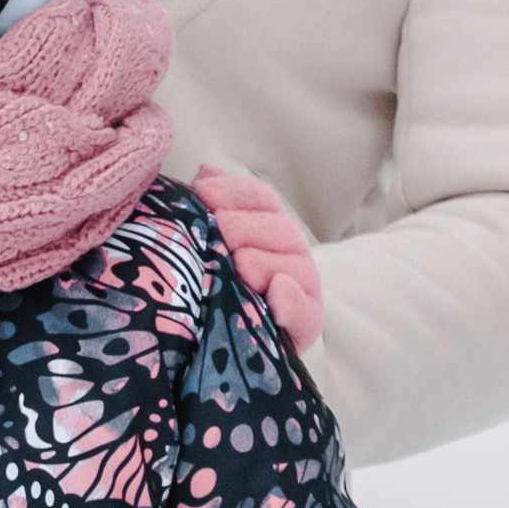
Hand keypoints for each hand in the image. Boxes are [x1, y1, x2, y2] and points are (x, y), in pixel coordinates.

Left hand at [193, 167, 321, 353]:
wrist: (238, 336)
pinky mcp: (306, 323)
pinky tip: (276, 291)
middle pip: (277, 227)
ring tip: (240, 262)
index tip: (203, 192)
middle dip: (244, 225)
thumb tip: (205, 171)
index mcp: (270, 222)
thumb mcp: (215, 238)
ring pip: (293, 265)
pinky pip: (303, 311)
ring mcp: (302, 286)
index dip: (232, 191)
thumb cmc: (223, 278)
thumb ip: (214, 204)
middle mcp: (291, 249)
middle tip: (219, 230)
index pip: (259, 197)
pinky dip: (290, 301)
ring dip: (265, 261)